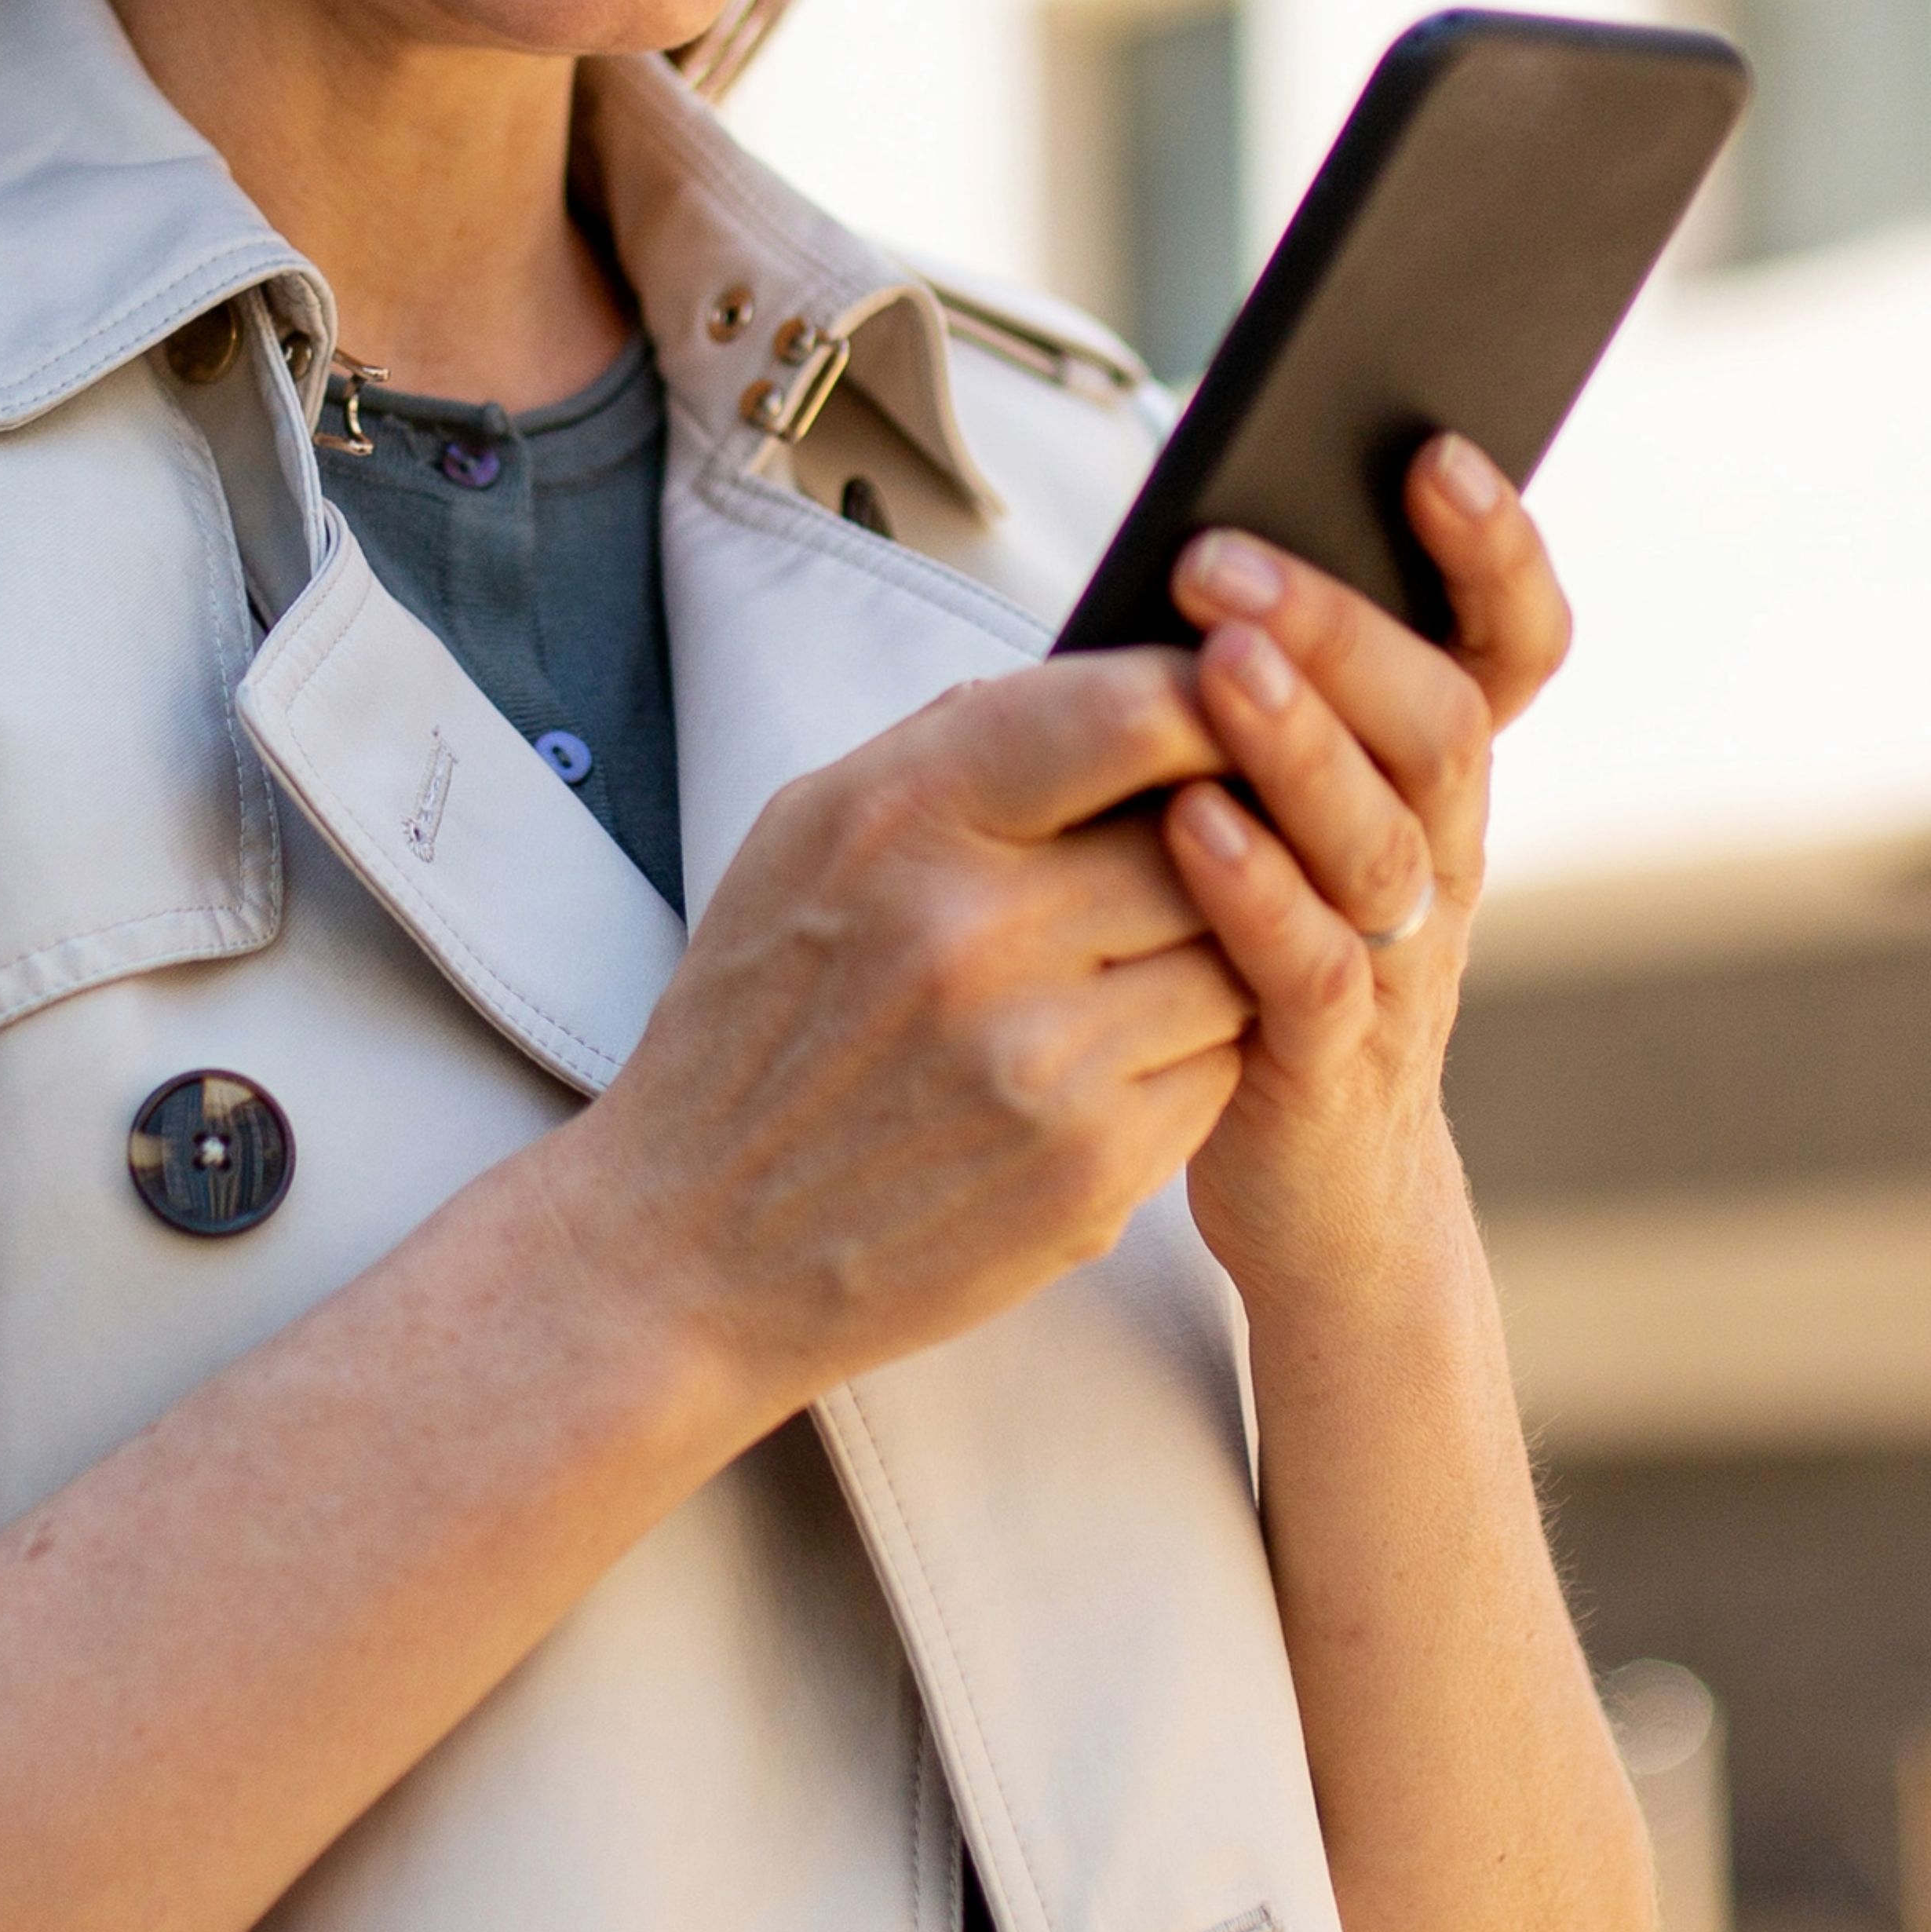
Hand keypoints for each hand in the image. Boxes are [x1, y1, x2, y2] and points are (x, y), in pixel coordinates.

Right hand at [553, 645, 1266, 1427]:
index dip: (1208, 700)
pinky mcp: (1091, 1172)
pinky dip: (1187, 1057)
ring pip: (1238, 956)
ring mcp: (1041, 1062)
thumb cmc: (751, 1028)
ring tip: (1127, 969)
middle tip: (1180, 859)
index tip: (1227, 706)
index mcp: (899, 822)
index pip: (1127, 713)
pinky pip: (1220, 1068)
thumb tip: (1103, 685)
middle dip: (1215, 841)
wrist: (692, 1246)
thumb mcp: (802, 839)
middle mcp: (974, 934)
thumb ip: (951, 749)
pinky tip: (1106, 1064)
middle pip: (1211, 837)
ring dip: (1209, 954)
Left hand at [1155, 437, 1574, 1306]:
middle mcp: (1440, 861)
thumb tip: (1192, 540)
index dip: (1493, 553)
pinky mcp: (1328, 1061)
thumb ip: (1265, 702)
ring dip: (1297, 739)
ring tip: (1218, 659)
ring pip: (1384, 836)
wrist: (1315, 1188)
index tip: (1435, 451)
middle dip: (1337, 624)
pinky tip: (1191, 823)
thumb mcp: (1286, 815)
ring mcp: (1398, 963)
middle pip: (1435, 719)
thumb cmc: (1256, 958)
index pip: (1508, 651)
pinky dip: (1253, 888)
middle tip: (1225, 551)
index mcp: (1432, 785)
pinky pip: (1307, 965)